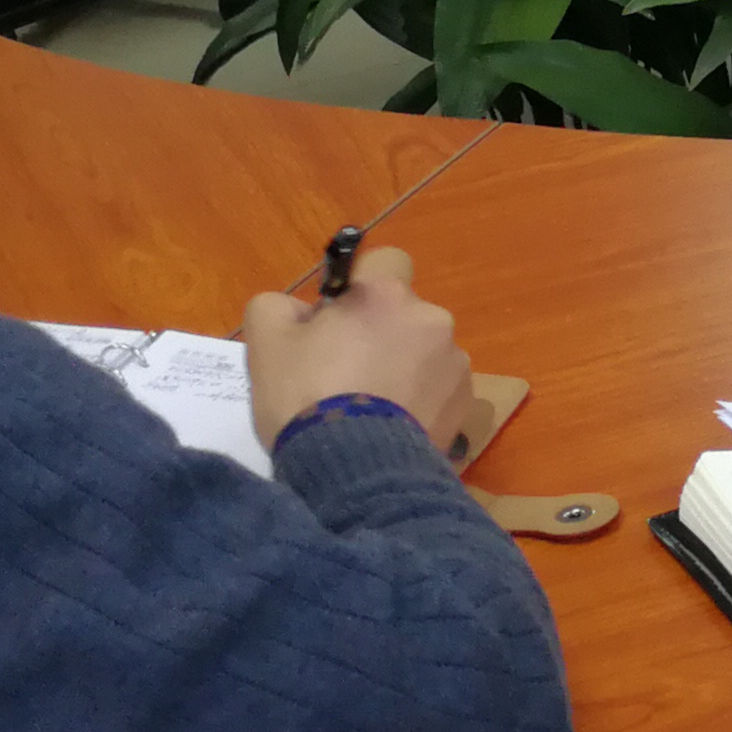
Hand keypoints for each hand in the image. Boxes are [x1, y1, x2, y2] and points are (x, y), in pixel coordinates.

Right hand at [242, 244, 475, 453]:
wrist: (352, 469)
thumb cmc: (306, 396)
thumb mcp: (266, 343)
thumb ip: (278, 306)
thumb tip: (301, 310)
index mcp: (386, 295)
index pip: (383, 262)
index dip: (359, 288)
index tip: (338, 320)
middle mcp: (432, 318)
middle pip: (403, 313)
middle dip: (380, 333)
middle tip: (346, 372)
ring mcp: (455, 361)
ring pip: (424, 351)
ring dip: (403, 367)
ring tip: (370, 408)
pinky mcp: (465, 401)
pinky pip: (439, 388)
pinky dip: (420, 400)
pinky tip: (392, 426)